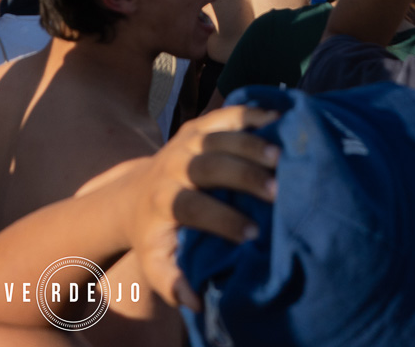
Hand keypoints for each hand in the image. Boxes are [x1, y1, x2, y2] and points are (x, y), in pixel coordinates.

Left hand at [117, 104, 280, 310]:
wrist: (134, 194)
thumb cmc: (154, 234)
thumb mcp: (155, 261)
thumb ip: (171, 282)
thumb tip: (195, 302)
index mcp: (165, 201)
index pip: (193, 207)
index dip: (222, 220)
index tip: (252, 234)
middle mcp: (173, 166)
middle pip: (207, 164)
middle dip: (241, 175)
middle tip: (276, 188)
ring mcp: (185, 141)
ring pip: (217, 135)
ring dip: (249, 141)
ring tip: (281, 152)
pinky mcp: (198, 125)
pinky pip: (225, 114)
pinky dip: (251, 113)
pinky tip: (278, 118)